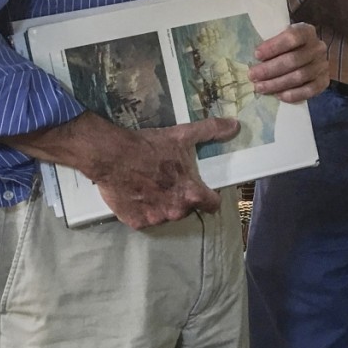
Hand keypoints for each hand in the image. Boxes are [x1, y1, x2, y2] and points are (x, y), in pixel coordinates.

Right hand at [93, 117, 238, 228]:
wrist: (112, 155)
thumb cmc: (150, 146)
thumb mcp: (184, 135)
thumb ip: (211, 131)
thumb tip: (235, 125)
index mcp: (192, 193)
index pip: (213, 205)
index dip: (210, 197)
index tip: (203, 190)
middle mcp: (176, 211)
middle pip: (187, 208)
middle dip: (181, 197)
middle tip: (169, 180)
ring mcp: (155, 219)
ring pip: (166, 214)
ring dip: (162, 203)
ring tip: (151, 185)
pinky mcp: (136, 222)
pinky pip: (145, 218)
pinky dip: (143, 209)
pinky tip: (137, 193)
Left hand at [249, 22, 329, 101]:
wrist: (305, 53)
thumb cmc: (286, 46)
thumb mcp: (280, 37)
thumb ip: (270, 44)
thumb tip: (253, 58)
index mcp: (306, 31)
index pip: (292, 37)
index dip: (274, 46)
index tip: (256, 55)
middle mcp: (318, 47)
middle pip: (294, 60)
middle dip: (270, 69)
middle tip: (253, 76)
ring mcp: (322, 64)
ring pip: (300, 76)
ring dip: (277, 83)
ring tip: (260, 88)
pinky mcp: (324, 80)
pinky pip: (310, 90)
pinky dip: (294, 94)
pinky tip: (279, 96)